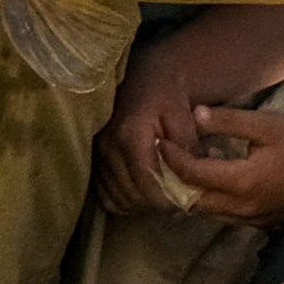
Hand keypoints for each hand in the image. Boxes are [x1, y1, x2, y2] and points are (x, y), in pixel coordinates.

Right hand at [94, 14, 269, 214]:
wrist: (140, 78)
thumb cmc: (167, 96)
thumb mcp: (185, 116)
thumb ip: (188, 149)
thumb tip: (192, 182)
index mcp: (131, 134)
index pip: (148, 183)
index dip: (169, 199)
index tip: (187, 200)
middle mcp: (108, 147)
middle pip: (133, 196)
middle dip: (158, 205)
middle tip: (180, 202)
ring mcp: (96, 156)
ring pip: (119, 199)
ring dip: (142, 205)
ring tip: (163, 197)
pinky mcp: (91, 161)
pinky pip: (106, 196)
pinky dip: (125, 201)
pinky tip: (143, 193)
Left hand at [148, 105, 283, 228]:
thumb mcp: (267, 125)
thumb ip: (230, 121)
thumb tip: (196, 115)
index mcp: (243, 182)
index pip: (192, 174)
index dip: (172, 158)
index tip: (161, 142)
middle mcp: (245, 208)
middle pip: (193, 202)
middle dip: (177, 182)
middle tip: (169, 160)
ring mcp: (255, 219)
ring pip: (209, 213)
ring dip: (196, 194)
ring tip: (191, 169)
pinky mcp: (265, 223)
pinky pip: (228, 217)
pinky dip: (216, 201)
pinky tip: (220, 180)